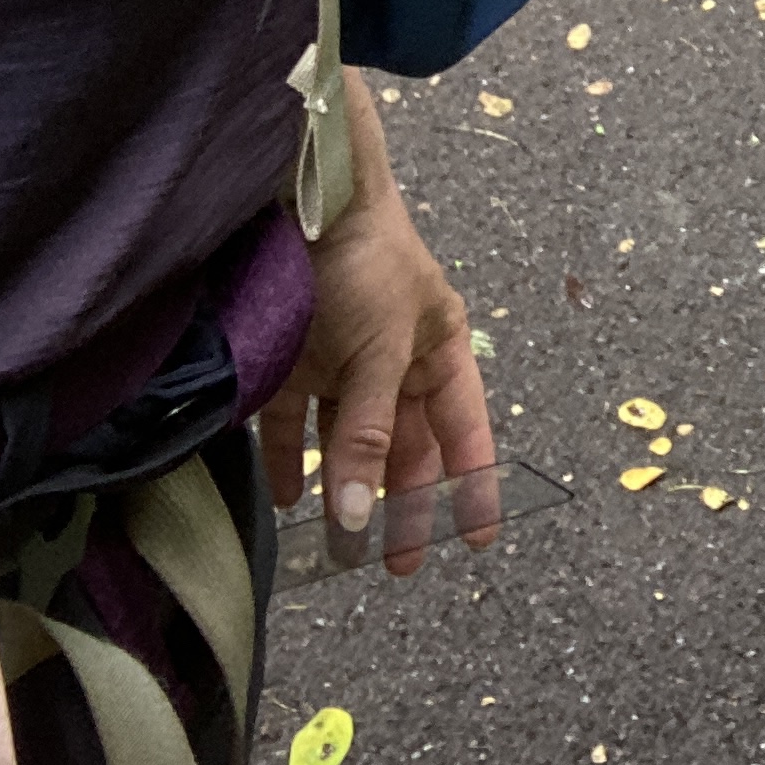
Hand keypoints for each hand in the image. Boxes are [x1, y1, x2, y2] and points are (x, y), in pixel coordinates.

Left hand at [260, 72, 495, 574]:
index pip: (464, 429)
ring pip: (348, 441)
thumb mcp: (380, 352)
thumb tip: (362, 516)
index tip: (476, 540)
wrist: (301, 200)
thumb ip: (369, 434)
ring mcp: (341, 362)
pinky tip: (287, 497)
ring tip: (337, 547)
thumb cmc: (366, 264)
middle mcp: (394, 360)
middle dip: (400, 503)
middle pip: (404, 445)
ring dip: (344, 489)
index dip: (472, 484)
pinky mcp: (293, 362)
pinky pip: (295, 425)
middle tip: (395, 564)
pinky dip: (292, 461)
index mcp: (438, 348)